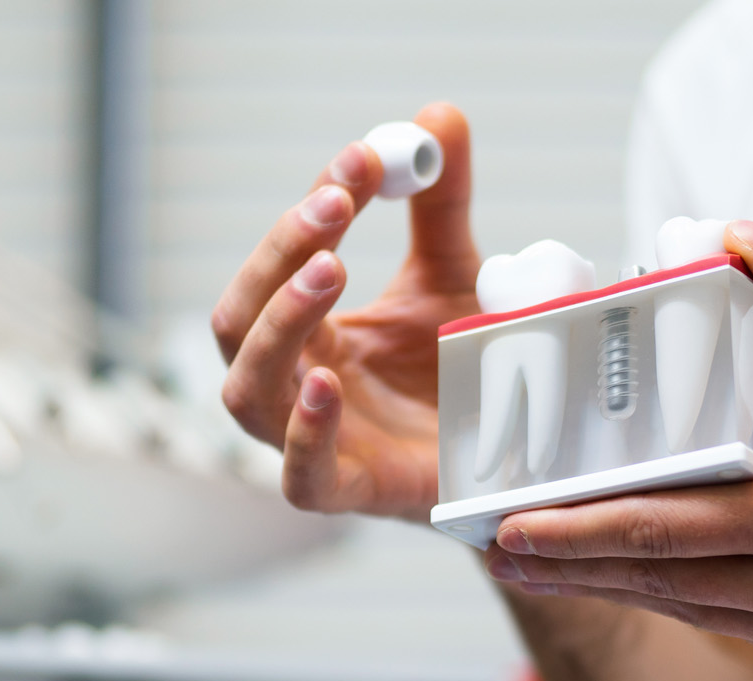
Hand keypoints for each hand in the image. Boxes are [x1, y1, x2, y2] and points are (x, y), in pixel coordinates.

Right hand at [212, 103, 479, 520]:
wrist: (512, 461)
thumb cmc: (461, 373)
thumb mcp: (454, 277)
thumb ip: (442, 206)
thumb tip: (438, 116)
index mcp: (310, 331)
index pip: (281, 262)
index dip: (311, 208)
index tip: (360, 159)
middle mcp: (296, 381)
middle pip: (240, 319)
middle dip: (278, 255)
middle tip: (337, 205)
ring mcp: (317, 441)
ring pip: (247, 390)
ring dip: (279, 324)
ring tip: (329, 270)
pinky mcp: (352, 493)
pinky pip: (301, 475)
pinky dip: (304, 430)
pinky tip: (325, 384)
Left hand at [480, 222, 752, 678]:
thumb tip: (735, 233)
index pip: (667, 527)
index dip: (578, 530)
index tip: (509, 526)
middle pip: (661, 583)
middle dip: (572, 567)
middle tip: (496, 550)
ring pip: (697, 612)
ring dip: (622, 588)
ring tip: (550, 564)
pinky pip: (743, 628)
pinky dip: (690, 601)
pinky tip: (651, 578)